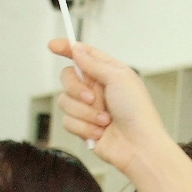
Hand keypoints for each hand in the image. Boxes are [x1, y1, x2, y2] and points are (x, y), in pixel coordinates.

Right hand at [50, 38, 175, 174]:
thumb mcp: (119, 78)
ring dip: (85, 113)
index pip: (83, 55)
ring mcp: (88, 108)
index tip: (53, 46)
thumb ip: (94, 63)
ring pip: (65, 102)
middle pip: (67, 77)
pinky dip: (84, 128)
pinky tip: (101, 132)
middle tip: (93, 98)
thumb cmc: (138, 112)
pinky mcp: (83, 127)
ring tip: (105, 120)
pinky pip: (67, 122)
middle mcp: (97, 89)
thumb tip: (77, 50)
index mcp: (108, 73)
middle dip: (76, 89)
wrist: (139, 146)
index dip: (67, 48)